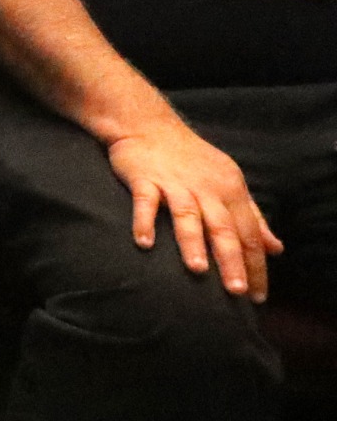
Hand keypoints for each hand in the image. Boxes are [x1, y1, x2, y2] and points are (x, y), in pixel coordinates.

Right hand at [109, 121, 282, 301]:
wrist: (148, 124)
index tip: (256, 296)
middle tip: (236, 291)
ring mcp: (175, 183)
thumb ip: (252, 216)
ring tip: (198, 269)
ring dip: (193, 242)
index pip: (249, 232)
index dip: (255, 265)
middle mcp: (206, 187)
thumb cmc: (191, 159)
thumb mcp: (229, 183)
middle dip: (232, 260)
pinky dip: (145, 221)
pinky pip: (146, 201)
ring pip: (188, 215)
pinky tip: (144, 242)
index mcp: (230, 189)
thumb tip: (275, 248)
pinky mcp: (145, 178)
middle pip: (223, 228)